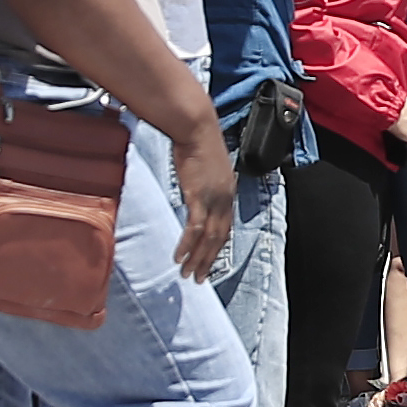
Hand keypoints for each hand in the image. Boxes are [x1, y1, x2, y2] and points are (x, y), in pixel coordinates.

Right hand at [166, 114, 237, 280]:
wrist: (196, 128)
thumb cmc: (197, 141)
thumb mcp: (205, 166)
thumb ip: (203, 182)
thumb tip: (195, 189)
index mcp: (228, 193)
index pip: (225, 228)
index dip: (218, 248)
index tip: (209, 262)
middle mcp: (225, 199)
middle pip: (219, 239)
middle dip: (209, 261)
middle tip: (200, 279)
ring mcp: (213, 200)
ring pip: (208, 239)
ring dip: (198, 259)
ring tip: (188, 275)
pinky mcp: (198, 198)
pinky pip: (194, 229)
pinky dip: (187, 246)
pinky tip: (179, 258)